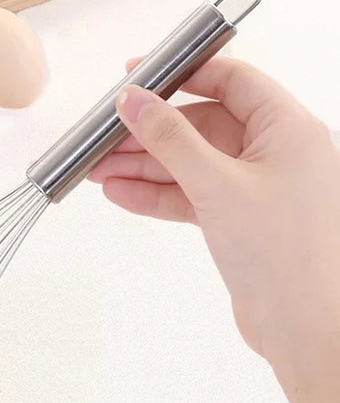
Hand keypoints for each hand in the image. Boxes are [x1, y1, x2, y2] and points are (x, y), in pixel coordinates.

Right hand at [89, 57, 339, 402]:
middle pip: (201, 125)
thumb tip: (135, 100)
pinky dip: (156, 195)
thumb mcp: (217, 184)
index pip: (231, 80)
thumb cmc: (284, 255)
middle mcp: (273, 154)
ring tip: (98, 170)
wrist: (303, 329)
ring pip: (189, 164)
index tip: (138, 76)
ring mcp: (253, 189)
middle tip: (105, 136)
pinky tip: (120, 194)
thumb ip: (171, 139)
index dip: (182, 73)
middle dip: (150, 132)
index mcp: (287, 130)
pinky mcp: (236, 220)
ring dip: (144, 166)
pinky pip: (189, 196)